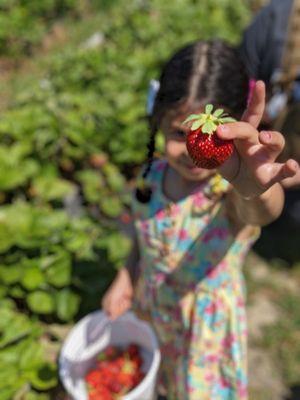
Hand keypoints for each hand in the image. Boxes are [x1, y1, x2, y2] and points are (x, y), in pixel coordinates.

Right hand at [102, 268, 132, 319]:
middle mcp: (111, 305)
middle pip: (117, 314)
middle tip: (120, 300)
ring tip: (123, 298)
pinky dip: (127, 303)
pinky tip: (126, 297)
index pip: (109, 316)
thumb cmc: (117, 290)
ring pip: (122, 311)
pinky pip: (127, 307)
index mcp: (106, 305)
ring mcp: (118, 303)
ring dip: (124, 305)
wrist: (124, 281)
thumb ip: (111, 310)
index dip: (114, 313)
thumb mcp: (112, 300)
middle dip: (120, 308)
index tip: (116, 306)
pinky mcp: (124, 301)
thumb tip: (111, 319)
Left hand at [217, 81, 298, 197]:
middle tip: (220, 132)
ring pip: (276, 143)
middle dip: (236, 128)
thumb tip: (190, 137)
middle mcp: (257, 143)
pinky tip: (292, 165)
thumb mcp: (217, 158)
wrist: (242, 187)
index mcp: (244, 136)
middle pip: (251, 130)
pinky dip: (290, 168)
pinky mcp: (271, 175)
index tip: (260, 84)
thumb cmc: (232, 166)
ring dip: (272, 137)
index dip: (256, 99)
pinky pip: (283, 171)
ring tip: (263, 137)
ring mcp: (266, 158)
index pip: (250, 115)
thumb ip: (208, 148)